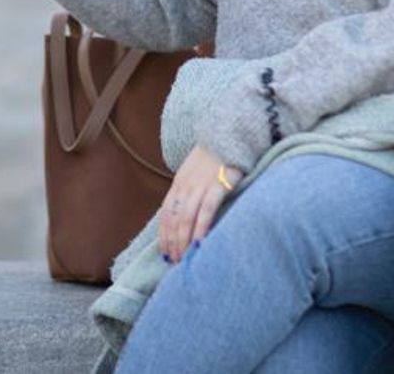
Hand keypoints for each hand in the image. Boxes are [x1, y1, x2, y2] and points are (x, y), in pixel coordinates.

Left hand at [157, 144, 240, 263]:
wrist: (229, 132)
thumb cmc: (215, 155)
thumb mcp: (195, 171)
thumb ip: (189, 190)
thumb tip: (186, 213)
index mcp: (179, 183)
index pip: (166, 213)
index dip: (164, 234)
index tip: (164, 253)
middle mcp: (186, 185)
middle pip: (174, 219)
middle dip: (173, 242)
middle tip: (175, 262)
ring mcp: (201, 184)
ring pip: (187, 217)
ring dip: (184, 240)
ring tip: (185, 258)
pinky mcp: (219, 183)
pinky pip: (207, 209)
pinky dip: (202, 226)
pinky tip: (201, 242)